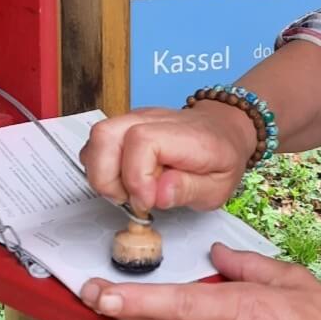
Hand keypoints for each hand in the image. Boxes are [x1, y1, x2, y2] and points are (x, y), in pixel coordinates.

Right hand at [79, 104, 256, 212]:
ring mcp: (136, 118)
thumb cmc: (221, 158)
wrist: (223, 129)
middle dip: (106, 177)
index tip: (146, 202)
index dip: (136, 177)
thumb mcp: (219, 186)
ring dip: (100, 172)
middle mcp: (154, 119)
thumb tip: (158, 194)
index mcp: (183, 134)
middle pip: (105, 133)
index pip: (141, 141)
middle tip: (127, 199)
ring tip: (124, 191)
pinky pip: (99, 142)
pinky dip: (101, 165)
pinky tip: (121, 180)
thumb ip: (189, 190)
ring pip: (97, 136)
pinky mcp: (125, 124)